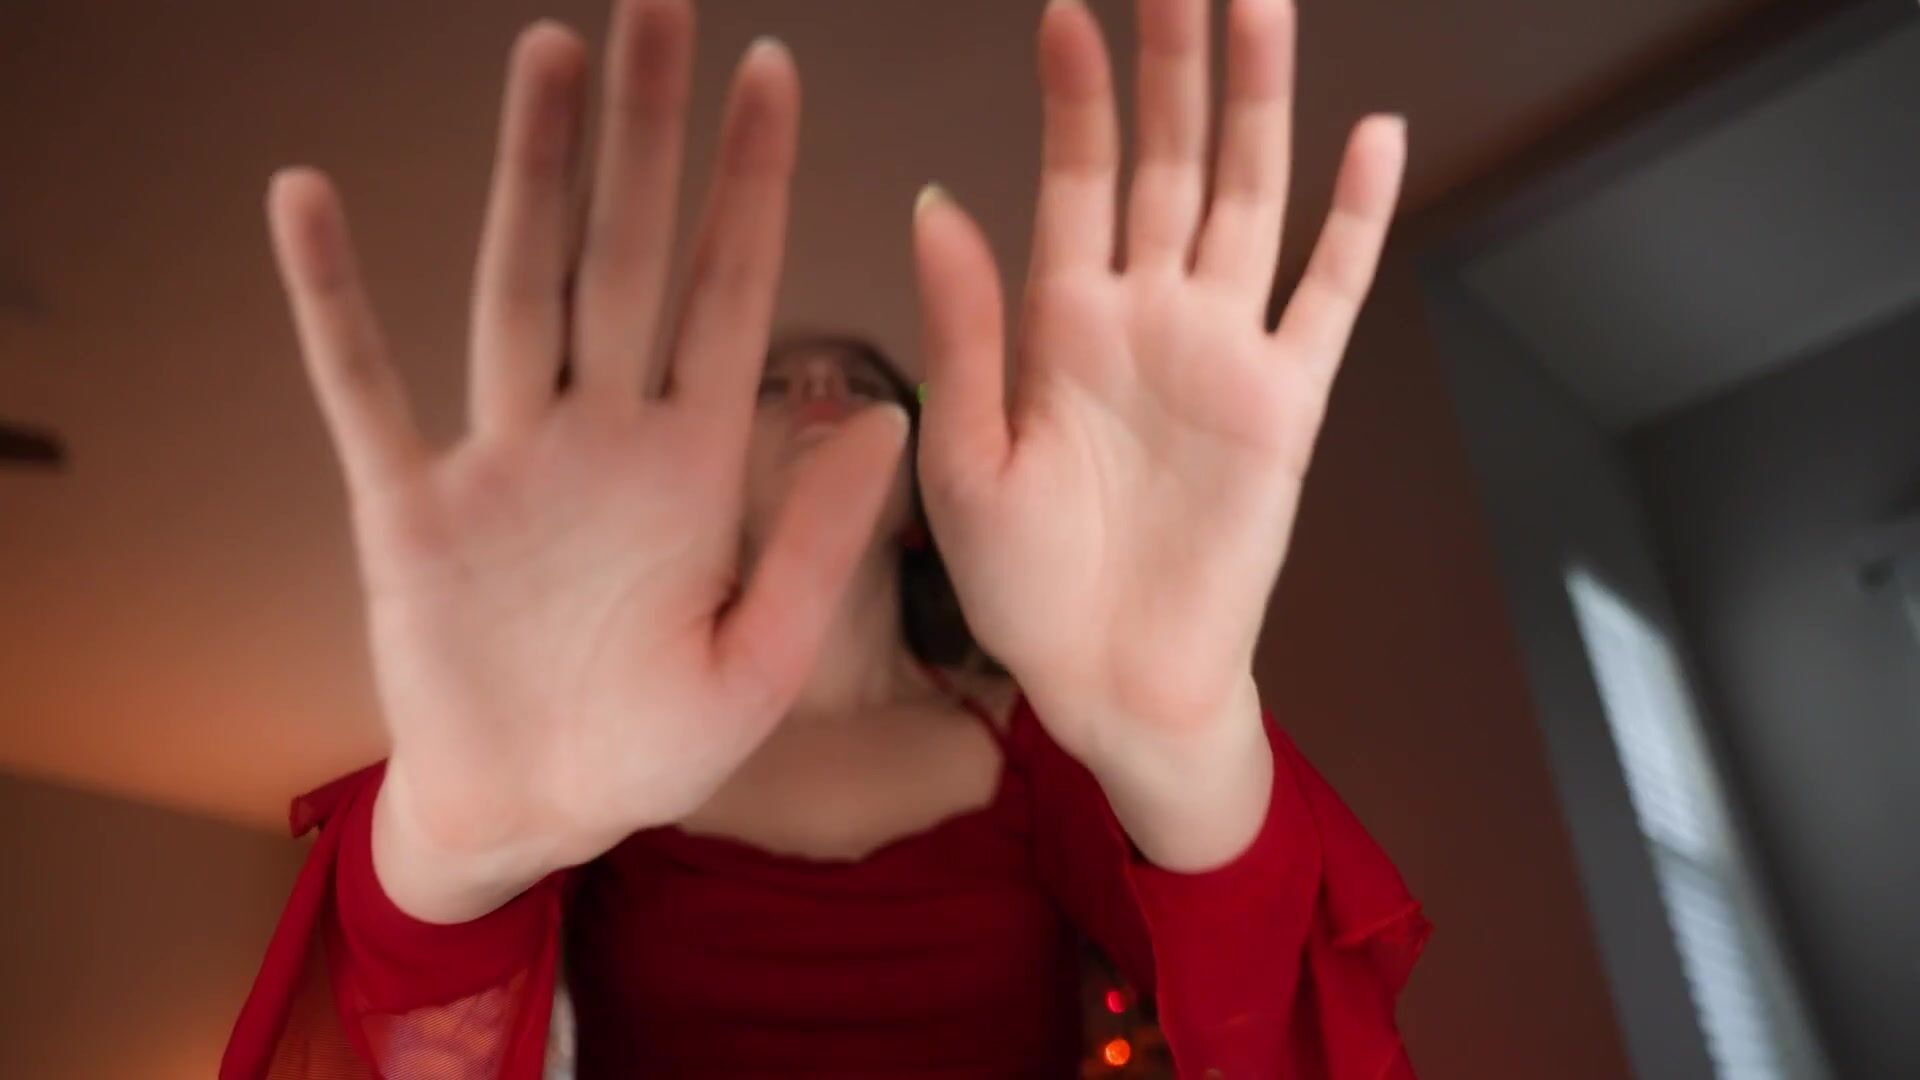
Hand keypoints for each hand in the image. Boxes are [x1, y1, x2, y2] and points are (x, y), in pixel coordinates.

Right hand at [264, 1, 906, 919]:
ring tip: (546, 59)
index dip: (752, 185)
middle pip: (628, 256)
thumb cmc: (654, 747)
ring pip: (517, 289)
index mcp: (693, 464)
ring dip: (529, 177)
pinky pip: (366, 388)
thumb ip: (822, 541)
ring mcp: (502, 461)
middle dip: (648, 137)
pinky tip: (306, 201)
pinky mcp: (406, 508)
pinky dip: (333, 302)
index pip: (731, 292)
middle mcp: (601, 435)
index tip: (774, 73)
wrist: (537, 810)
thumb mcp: (763, 660)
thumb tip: (888, 413)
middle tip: (661, 8)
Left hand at [911, 0, 1403, 776]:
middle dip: (1175, 64)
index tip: (1065, 8)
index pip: (1074, 177)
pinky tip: (1373, 136)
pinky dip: (1355, 220)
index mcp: (1061, 324)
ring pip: (1250, 198)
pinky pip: (1328, 294)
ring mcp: (1222, 351)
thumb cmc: (1025, 587)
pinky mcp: (1286, 402)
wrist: (1112, 680)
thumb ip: (966, 329)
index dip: (1075, 94)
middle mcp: (1147, 316)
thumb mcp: (966, 458)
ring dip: (1258, 106)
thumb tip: (937, 202)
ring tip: (1261, 8)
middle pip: (1170, 160)